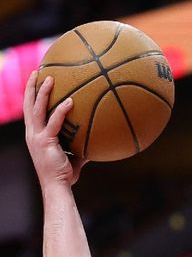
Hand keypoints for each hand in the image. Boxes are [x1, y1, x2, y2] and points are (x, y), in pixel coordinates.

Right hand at [23, 72, 86, 187]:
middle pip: (28, 104)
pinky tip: (71, 101)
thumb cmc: (65, 174)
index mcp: (35, 134)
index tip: (37, 80)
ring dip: (42, 92)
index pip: (31, 110)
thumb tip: (98, 140)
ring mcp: (36, 137)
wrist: (57, 186)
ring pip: (36, 109)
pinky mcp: (44, 141)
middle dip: (31, 86)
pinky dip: (61, 111)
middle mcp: (32, 133)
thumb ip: (82, 146)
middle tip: (37, 70)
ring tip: (49, 77)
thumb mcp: (74, 156)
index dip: (32, 95)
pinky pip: (54, 122)